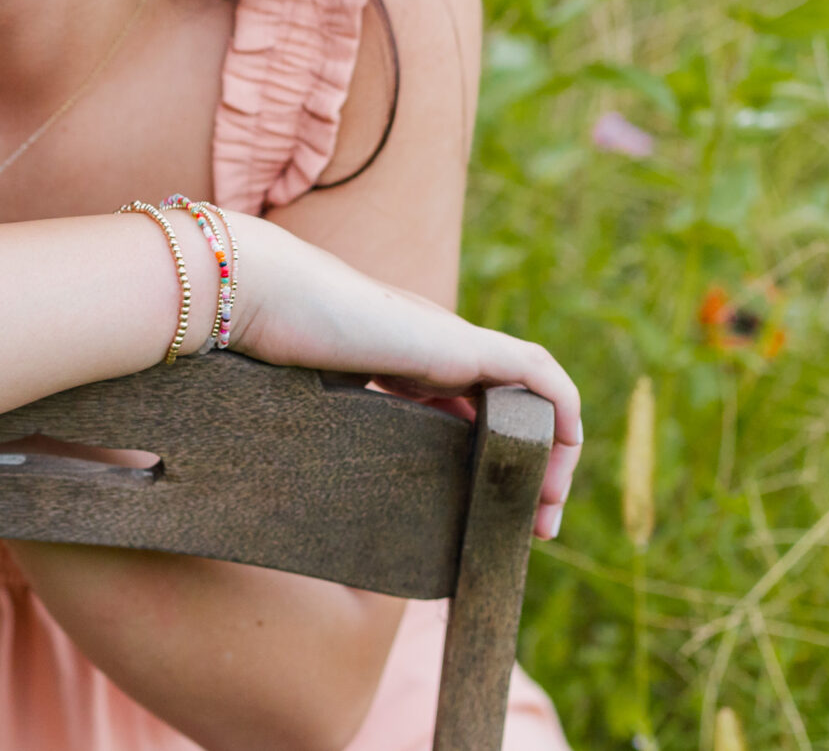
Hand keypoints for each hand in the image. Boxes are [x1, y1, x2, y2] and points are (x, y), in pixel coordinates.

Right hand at [223, 216, 581, 539]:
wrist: (267, 300)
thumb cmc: (268, 349)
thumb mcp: (315, 406)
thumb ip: (335, 431)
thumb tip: (305, 489)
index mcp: (402, 363)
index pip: (465, 414)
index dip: (487, 461)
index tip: (488, 514)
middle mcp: (435, 349)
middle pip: (507, 408)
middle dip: (529, 468)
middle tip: (531, 528)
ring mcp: (451, 341)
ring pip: (531, 393)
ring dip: (554, 450)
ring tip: (545, 511)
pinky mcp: (462, 342)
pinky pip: (537, 372)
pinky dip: (562, 408)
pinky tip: (562, 457)